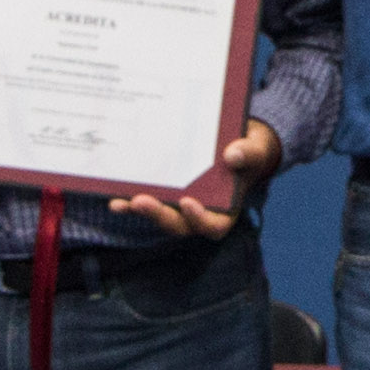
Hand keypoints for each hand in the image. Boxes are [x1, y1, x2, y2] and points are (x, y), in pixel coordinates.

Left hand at [110, 120, 280, 238]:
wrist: (236, 143)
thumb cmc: (248, 151)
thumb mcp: (254, 149)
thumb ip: (248, 153)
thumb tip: (232, 155)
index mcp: (226, 211)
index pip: (213, 226)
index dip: (199, 220)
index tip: (188, 202)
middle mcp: (200, 213)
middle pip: (179, 224)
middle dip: (159, 215)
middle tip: (141, 201)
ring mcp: (180, 206)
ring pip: (159, 215)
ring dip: (140, 210)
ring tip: (122, 201)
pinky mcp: (165, 196)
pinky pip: (147, 202)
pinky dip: (130, 201)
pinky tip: (115, 197)